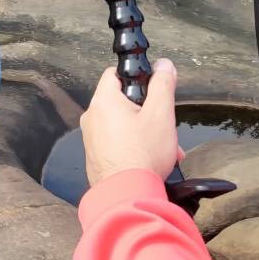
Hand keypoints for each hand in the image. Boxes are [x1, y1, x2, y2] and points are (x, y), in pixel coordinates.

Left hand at [80, 59, 180, 188]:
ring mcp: (91, 138)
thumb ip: (162, 85)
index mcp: (103, 102)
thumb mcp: (161, 114)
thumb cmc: (142, 154)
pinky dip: (134, 147)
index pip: (114, 74)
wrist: (126, 194)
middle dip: (147, 111)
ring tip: (167, 149)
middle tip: (164, 125)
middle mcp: (92, 117)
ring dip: (145, 132)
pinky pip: (116, 143)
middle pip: (121, 102)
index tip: (151, 86)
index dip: (134, 76)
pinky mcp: (95, 156)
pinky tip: (153, 161)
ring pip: (122, 125)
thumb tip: (163, 65)